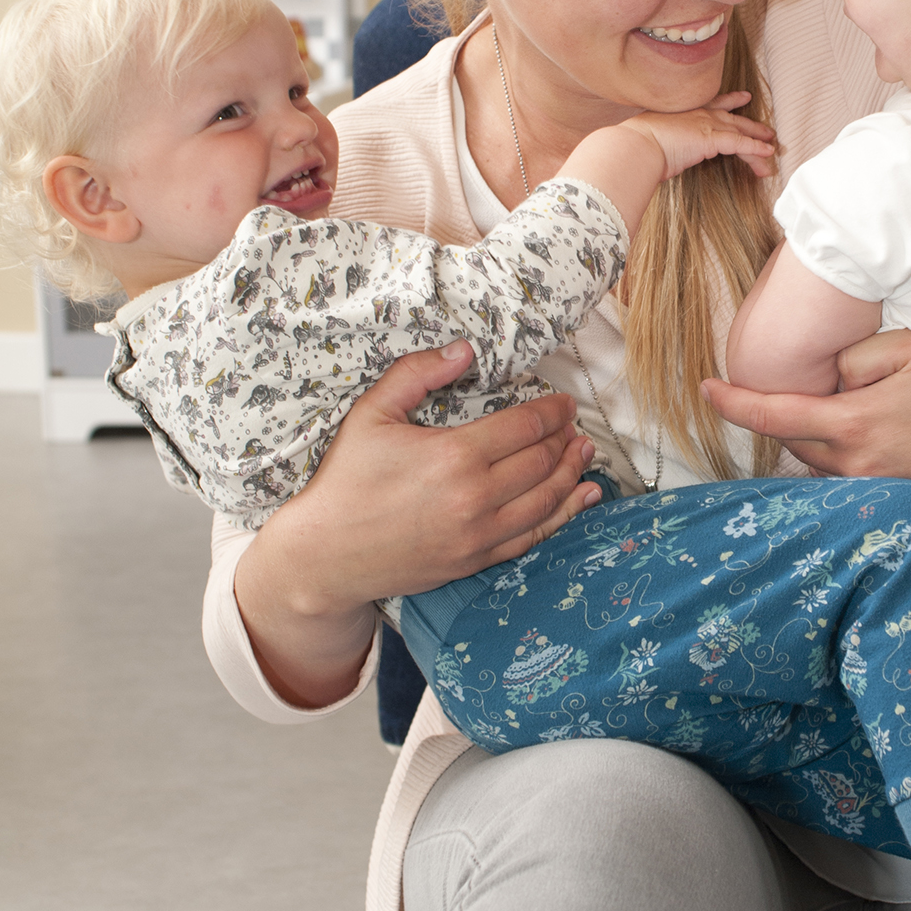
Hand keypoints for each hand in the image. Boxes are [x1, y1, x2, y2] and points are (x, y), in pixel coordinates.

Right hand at [234, 341, 599, 705]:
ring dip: (574, 474)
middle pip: (543, 461)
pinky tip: (582, 499)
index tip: (564, 402)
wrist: (324, 555)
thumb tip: (464, 349)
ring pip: (546, 500)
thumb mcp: (372, 412)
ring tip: (586, 453)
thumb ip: (418, 373)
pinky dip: (564, 516)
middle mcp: (475, 497)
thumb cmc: (346, 480)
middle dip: (565, 438)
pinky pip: (533, 537)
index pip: (524, 427)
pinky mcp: (476, 561)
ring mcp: (479, 534)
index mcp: (454, 455)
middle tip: (575, 424)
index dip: (552, 411)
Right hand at [623, 91, 776, 179]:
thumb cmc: (638, 145)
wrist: (637, 144)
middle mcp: (699, 114)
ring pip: (741, 132)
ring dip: (758, 142)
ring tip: (772, 149)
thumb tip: (663, 155)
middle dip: (752, 125)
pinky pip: (741, 143)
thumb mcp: (653, 138)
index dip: (731, 101)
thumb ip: (665, 142)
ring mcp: (707, 124)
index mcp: (686, 112)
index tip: (743, 97)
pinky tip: (767, 154)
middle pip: (734, 119)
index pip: (714, 104)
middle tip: (767, 130)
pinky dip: (756, 149)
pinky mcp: (712, 138)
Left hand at [704, 329, 910, 503]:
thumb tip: (829, 379)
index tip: (705, 389)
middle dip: (779, 416)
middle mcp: (859, 467)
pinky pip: (853, 475)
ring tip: (828, 406)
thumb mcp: (910, 349)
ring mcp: (882, 488)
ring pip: (822, 462)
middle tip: (779, 384)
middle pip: (794, 442)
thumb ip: (853, 360)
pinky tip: (864, 431)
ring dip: (814, 436)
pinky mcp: (904, 497)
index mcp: (854, 426)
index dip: (733, 403)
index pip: (773, 417)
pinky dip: (843, 453)